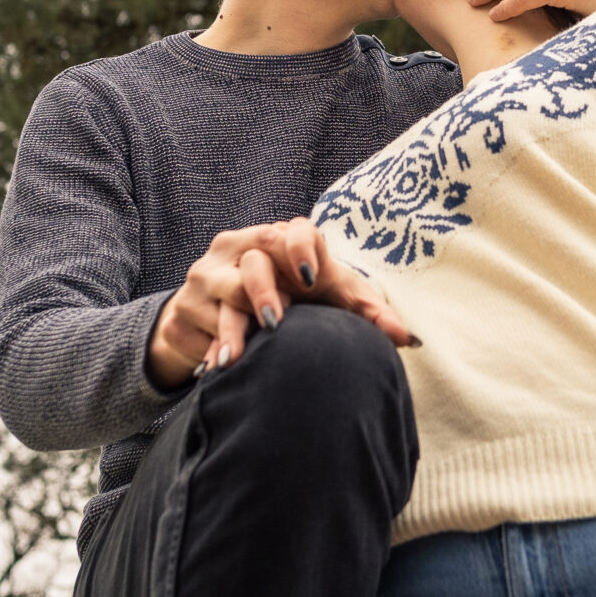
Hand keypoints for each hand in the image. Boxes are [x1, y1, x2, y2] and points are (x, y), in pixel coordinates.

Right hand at [147, 220, 415, 387]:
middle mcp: (239, 248)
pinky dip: (213, 346)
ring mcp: (207, 275)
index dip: (300, 248)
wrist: (221, 318)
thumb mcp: (328, 303)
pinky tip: (221, 367)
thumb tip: (410, 339)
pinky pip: (200, 323)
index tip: (312, 277)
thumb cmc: (292, 302)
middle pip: (254, 259)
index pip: (292, 229)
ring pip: (222, 292)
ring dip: (234, 325)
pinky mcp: (185, 307)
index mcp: (278, 240)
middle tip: (276, 322)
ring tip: (240, 355)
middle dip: (263, 289)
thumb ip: (368, 316)